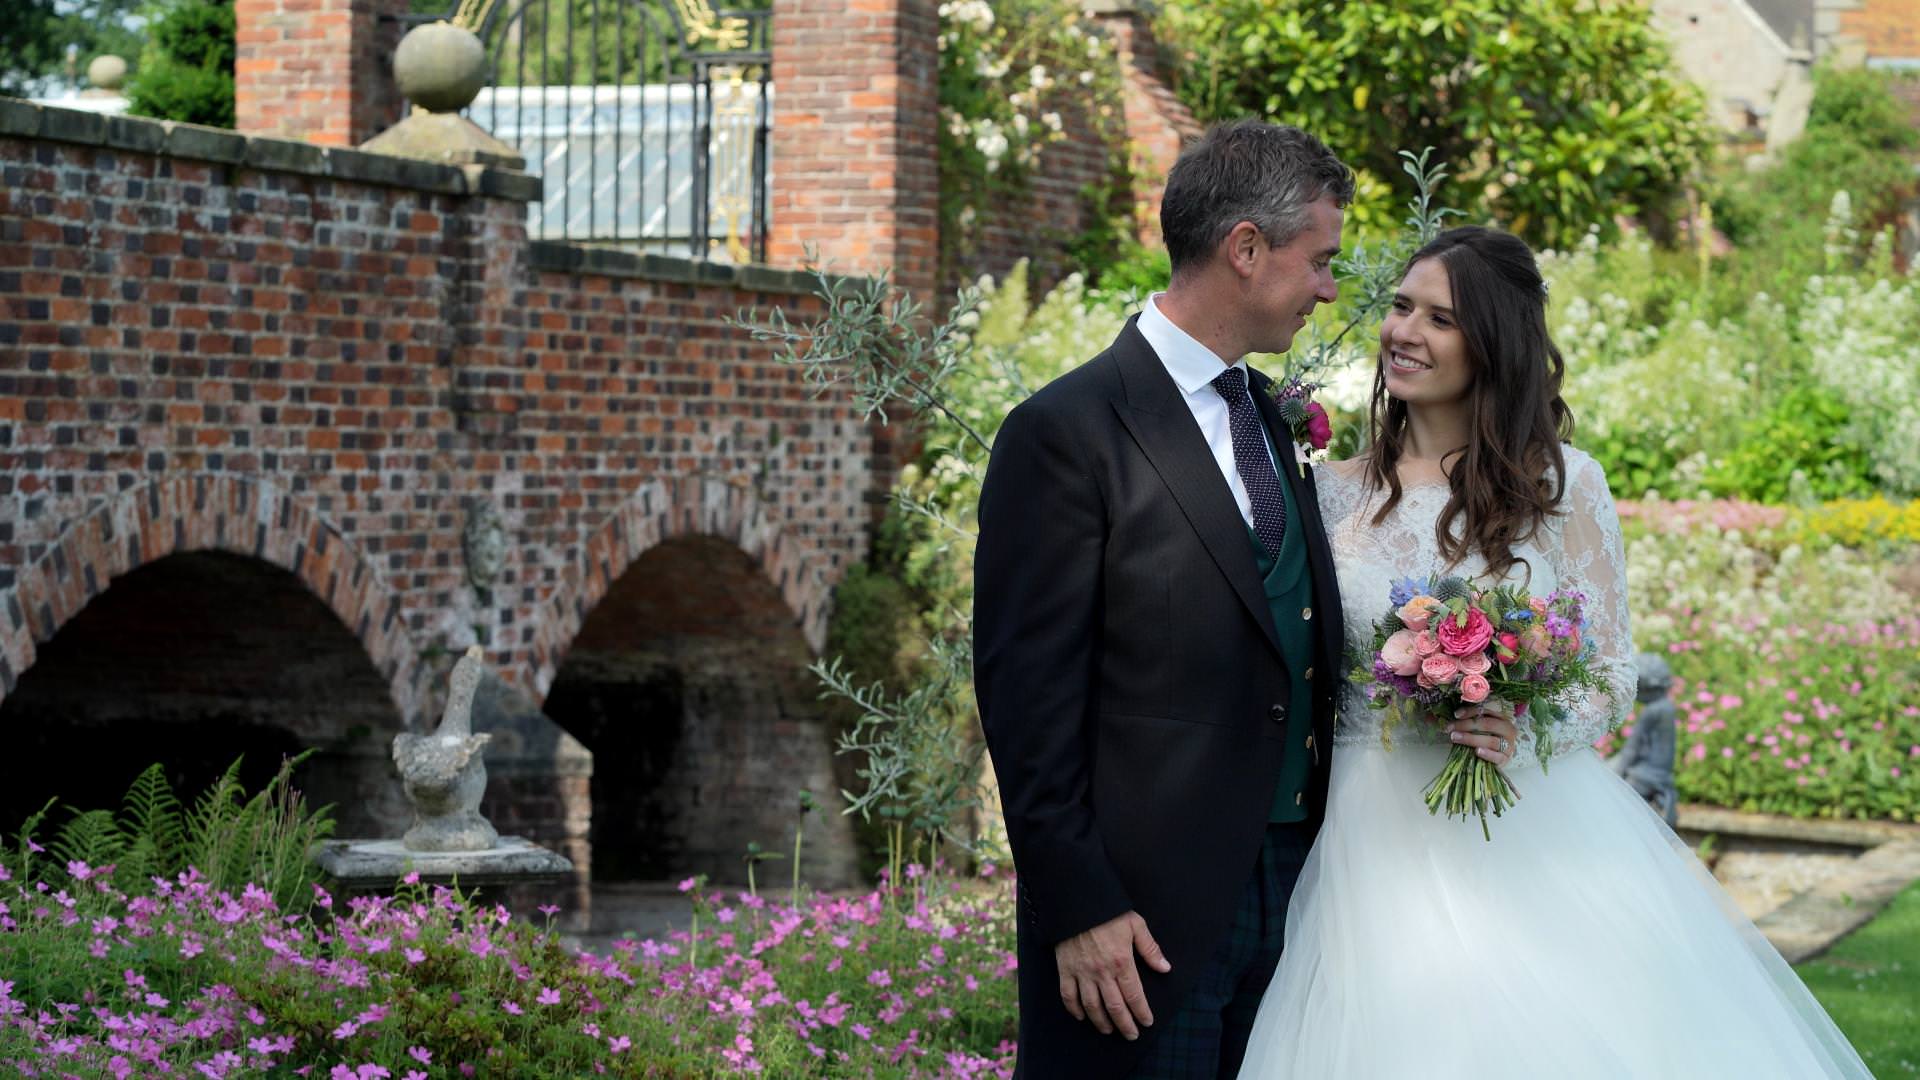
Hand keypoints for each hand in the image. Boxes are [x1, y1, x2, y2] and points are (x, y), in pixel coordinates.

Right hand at [1054, 911, 1170, 1039]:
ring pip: (1092, 1006)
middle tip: (1131, 1035)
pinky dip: (1074, 1009)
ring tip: (1108, 1030)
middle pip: (1114, 1006)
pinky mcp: (1066, 969)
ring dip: (1101, 1022)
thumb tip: (1165, 968)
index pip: (1134, 995)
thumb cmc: (1108, 911)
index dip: (1141, 1012)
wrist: (1076, 900)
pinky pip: (1068, 995)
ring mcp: (1082, 972)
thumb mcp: (1135, 925)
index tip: (1146, 1022)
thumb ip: (1150, 949)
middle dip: (1125, 1024)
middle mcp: (1102, 972)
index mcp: (1122, 962)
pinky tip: (1081, 1017)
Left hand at [1448, 699, 1519, 765]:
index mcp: (1502, 719)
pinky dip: (1488, 754)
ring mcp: (1509, 746)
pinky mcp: (1505, 759)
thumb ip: (1472, 721)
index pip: (1487, 712)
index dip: (1470, 712)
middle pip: (1488, 725)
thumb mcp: (1481, 728)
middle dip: (1467, 725)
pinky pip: (1498, 757)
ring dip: (1471, 739)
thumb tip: (1457, 715)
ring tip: (1456, 737)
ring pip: (1491, 740)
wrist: (1497, 758)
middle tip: (1451, 728)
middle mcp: (1508, 731)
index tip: (1456, 715)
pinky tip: (1477, 751)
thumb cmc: (1487, 740)